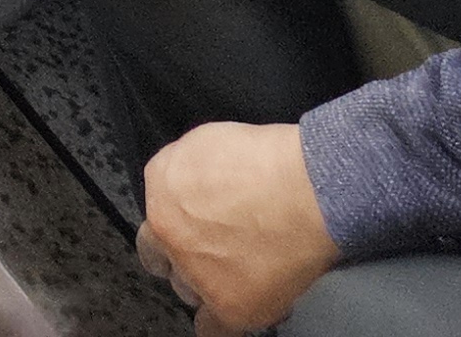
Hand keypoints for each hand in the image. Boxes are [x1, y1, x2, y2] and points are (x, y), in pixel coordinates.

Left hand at [137, 123, 338, 332]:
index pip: (154, 212)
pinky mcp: (227, 305)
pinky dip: (220, 321)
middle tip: (211, 250)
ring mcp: (195, 273)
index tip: (193, 224)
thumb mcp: (205, 142)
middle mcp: (168, 233)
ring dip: (205, 282)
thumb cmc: (269, 159)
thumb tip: (191, 187)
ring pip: (185, 288)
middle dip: (181, 253)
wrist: (306, 192)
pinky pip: (210, 328)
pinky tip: (238, 306)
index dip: (175, 221)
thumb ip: (184, 170)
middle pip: (161, 254)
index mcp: (161, 186)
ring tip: (237, 273)